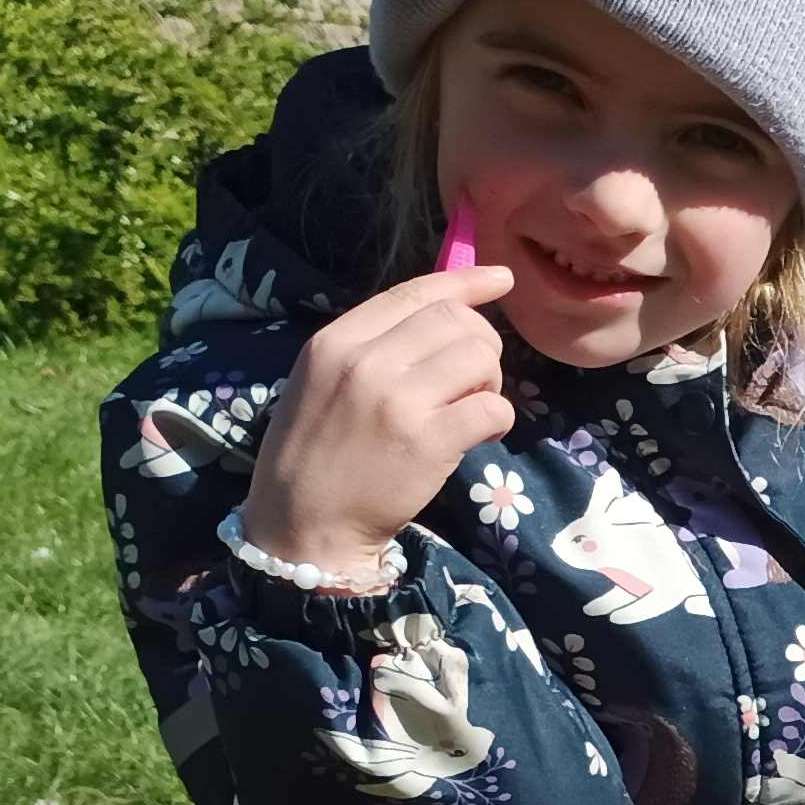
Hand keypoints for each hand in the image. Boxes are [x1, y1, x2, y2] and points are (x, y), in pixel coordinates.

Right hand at [237, 262, 519, 582]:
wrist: (304, 524)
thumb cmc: (316, 453)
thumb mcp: (323, 381)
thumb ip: (373, 347)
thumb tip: (445, 315)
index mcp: (336, 340)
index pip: (414, 293)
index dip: (465, 282)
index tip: (500, 280)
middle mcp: (366, 361)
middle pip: (456, 320)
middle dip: (482, 344)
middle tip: (473, 379)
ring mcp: (397, 400)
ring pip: (481, 357)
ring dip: (491, 381)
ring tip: (471, 408)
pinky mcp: (428, 441)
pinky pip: (494, 407)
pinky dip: (498, 419)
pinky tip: (481, 435)